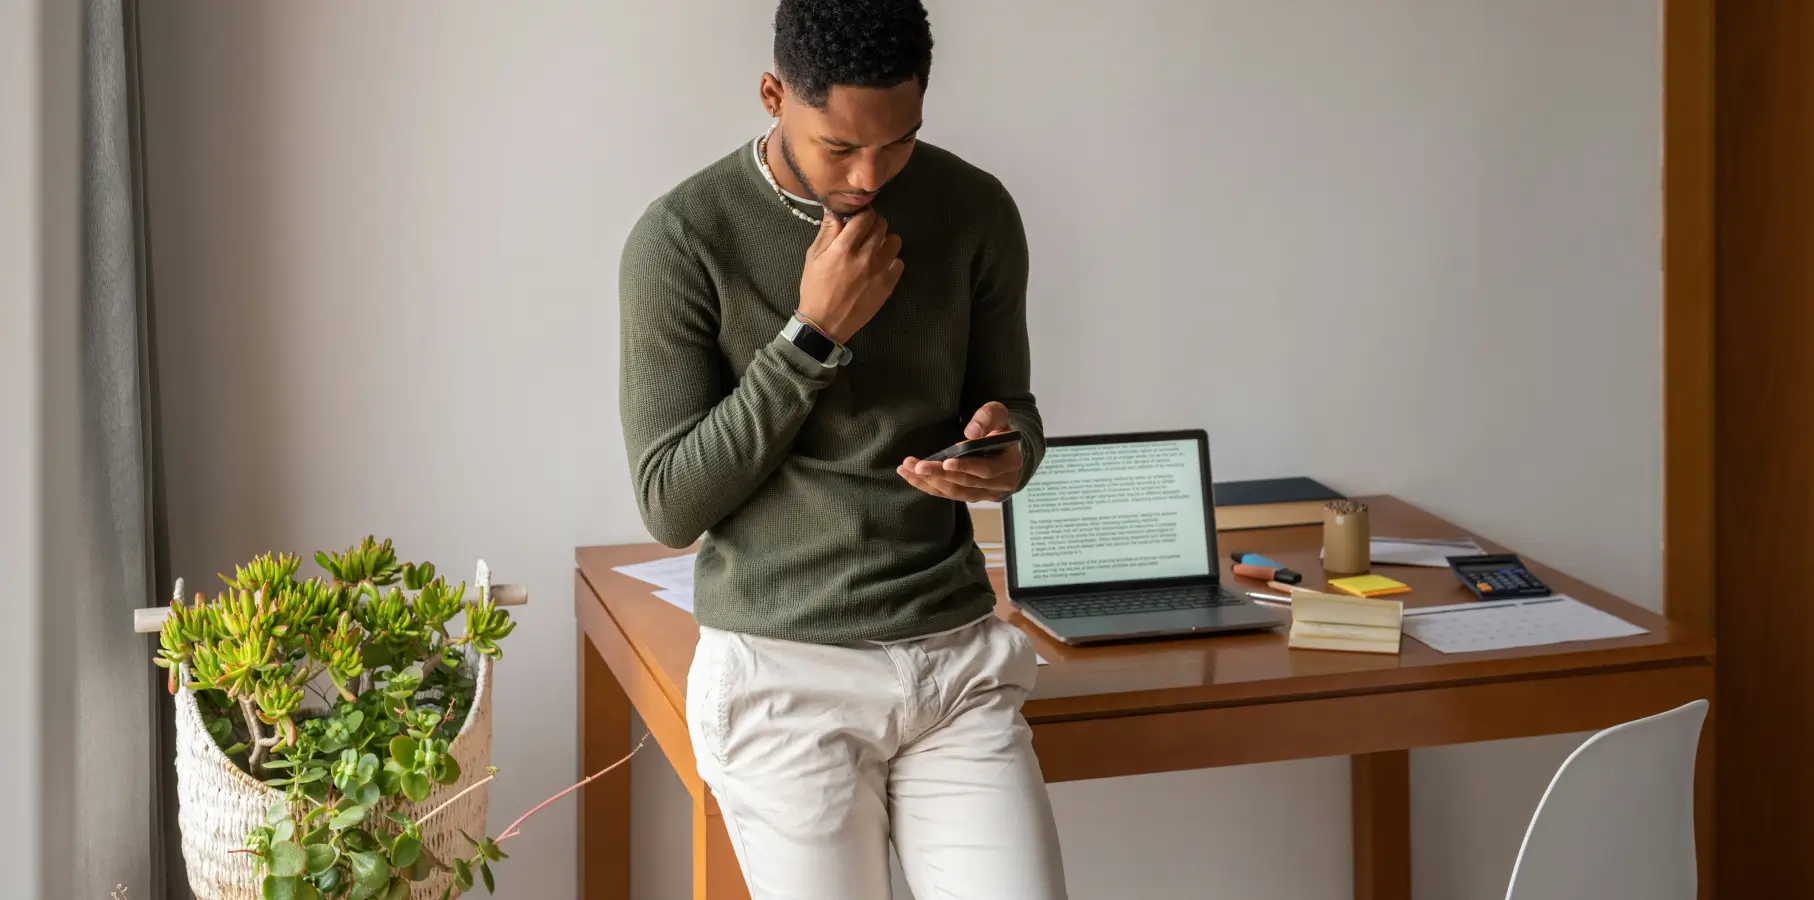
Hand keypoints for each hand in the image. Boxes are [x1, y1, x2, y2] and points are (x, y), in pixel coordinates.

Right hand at [797, 209, 903, 342]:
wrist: (826, 323)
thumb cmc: (815, 288)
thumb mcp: (814, 257)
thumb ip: (827, 231)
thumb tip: (835, 209)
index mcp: (843, 248)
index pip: (865, 217)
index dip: (862, 214)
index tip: (858, 219)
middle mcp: (864, 257)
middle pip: (882, 225)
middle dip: (873, 225)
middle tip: (865, 234)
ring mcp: (879, 272)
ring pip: (895, 241)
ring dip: (885, 241)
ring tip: (875, 249)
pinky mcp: (888, 285)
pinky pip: (900, 263)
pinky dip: (891, 261)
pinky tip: (880, 266)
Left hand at [898, 401, 1022, 501]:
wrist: (1003, 445)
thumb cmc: (999, 427)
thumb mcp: (998, 414)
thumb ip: (987, 417)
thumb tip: (971, 433)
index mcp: (1010, 464)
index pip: (987, 470)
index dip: (966, 467)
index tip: (946, 461)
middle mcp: (1000, 484)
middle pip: (966, 484)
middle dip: (939, 474)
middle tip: (916, 465)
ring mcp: (986, 493)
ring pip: (955, 492)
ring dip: (929, 482)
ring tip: (907, 469)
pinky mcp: (971, 496)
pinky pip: (948, 494)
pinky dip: (928, 486)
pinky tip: (910, 476)